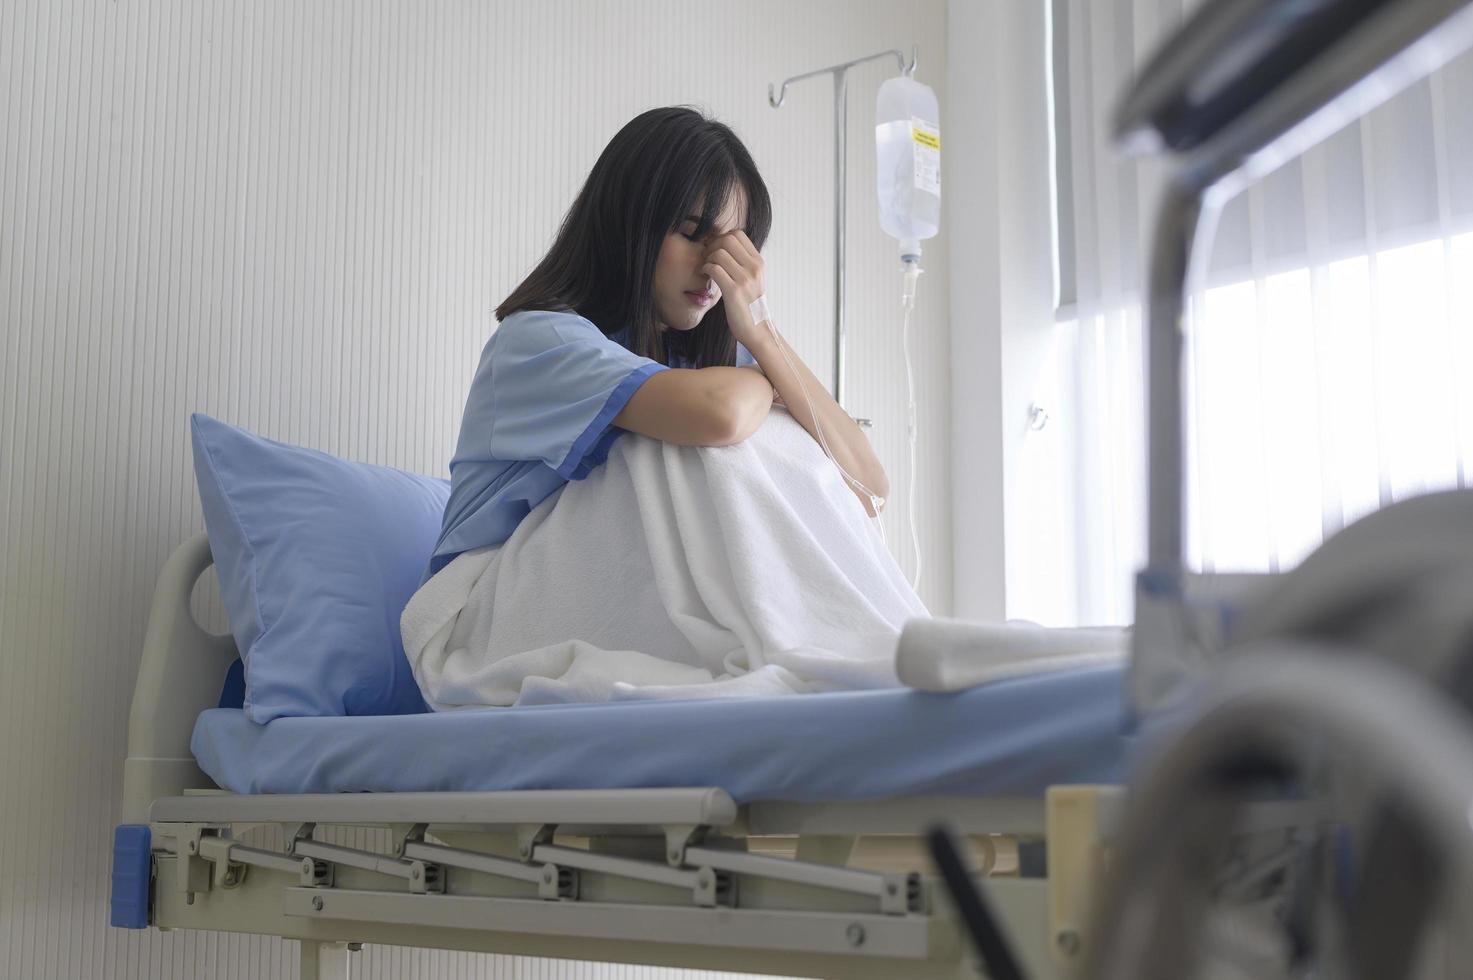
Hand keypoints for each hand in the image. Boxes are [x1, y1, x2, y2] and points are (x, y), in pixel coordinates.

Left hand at [701, 229, 766, 346]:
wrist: (756, 329)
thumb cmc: (750, 305)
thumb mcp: (753, 279)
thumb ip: (743, 262)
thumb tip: (724, 245)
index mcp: (758, 262)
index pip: (737, 234)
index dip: (721, 237)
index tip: (714, 249)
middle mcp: (754, 268)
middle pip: (727, 239)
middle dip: (712, 246)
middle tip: (707, 258)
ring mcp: (745, 279)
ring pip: (719, 253)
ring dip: (707, 259)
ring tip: (706, 268)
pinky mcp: (734, 291)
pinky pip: (714, 269)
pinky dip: (706, 270)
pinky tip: (705, 276)